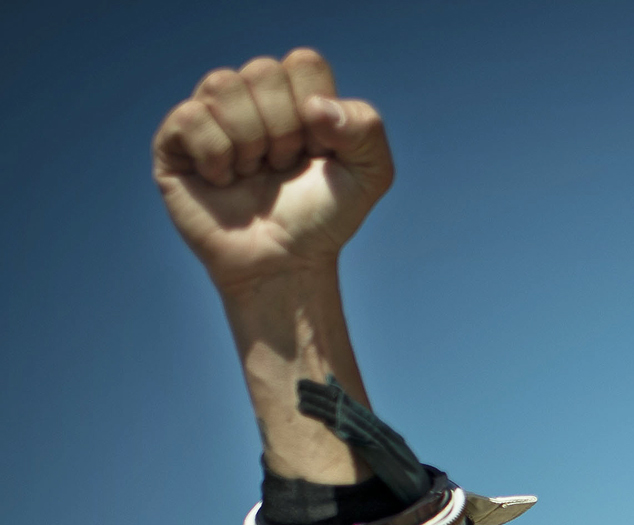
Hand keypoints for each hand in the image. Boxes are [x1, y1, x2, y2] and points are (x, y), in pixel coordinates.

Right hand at [152, 49, 392, 289]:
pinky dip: (216, 155)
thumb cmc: (323, 218)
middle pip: (262, 71)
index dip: (316, 111)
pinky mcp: (175, 142)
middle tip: (283, 167)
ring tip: (254, 173)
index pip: (304, 63)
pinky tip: (223, 180)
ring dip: (250, 141)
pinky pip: (191, 117)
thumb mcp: (370, 175)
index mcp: (294, 95)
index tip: (319, 152)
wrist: (286, 264)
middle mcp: (249, 98)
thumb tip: (315, 106)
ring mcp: (210, 116)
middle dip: (283, 130)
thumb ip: (365, 128)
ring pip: (223, 85)